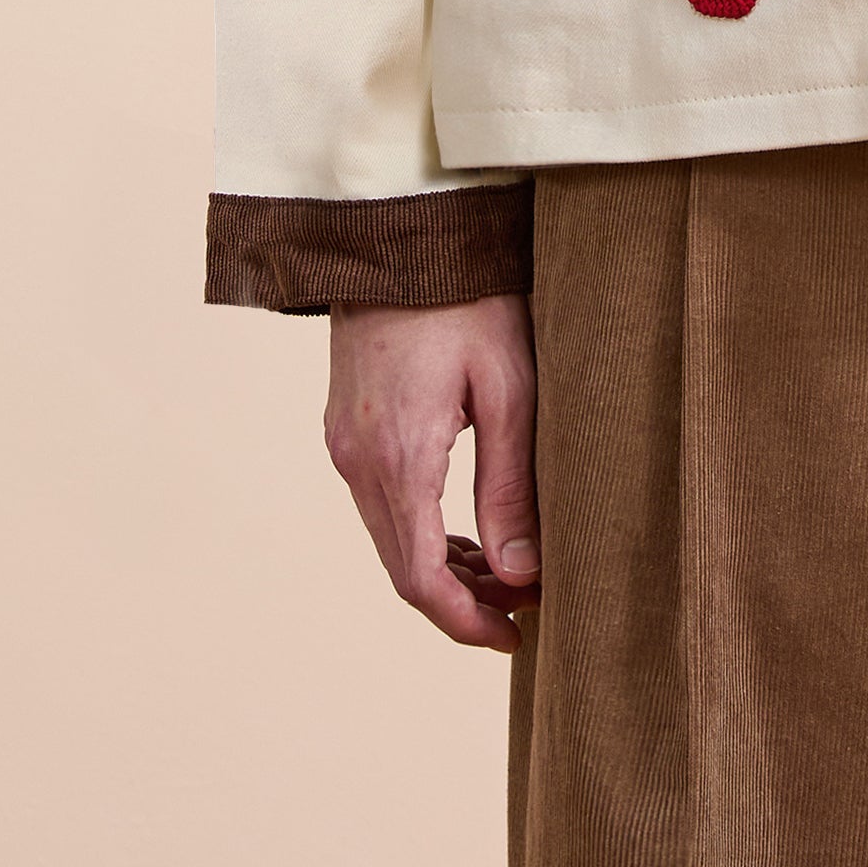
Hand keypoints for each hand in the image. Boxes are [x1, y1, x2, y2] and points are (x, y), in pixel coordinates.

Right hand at [324, 293, 539, 650]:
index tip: (516, 635)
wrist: (400, 231)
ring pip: (389, 539)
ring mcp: (344, 443)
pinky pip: (380, 503)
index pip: (421, 579)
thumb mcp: (508, 386)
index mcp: (398, 458)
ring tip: (506, 573)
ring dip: (442, 567)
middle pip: (402, 568)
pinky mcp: (345, 427)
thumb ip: (511, 484)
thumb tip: (520, 574)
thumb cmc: (468, 298)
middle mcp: (356, 461)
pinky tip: (464, 530)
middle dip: (461, 601)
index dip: (466, 621)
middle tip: (524, 607)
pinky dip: (420, 530)